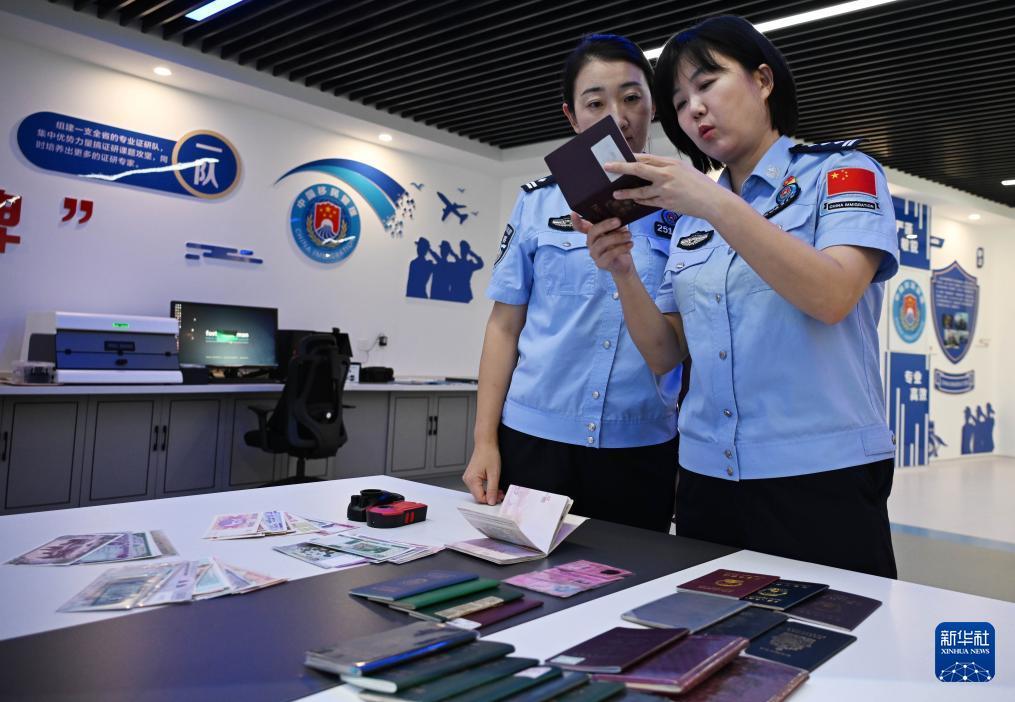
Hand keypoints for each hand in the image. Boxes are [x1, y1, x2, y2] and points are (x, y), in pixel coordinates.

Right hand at [462, 443, 503, 504]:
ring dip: (489, 492)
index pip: (480, 498)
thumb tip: (491, 501)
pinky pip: (478, 486)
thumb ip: (492, 489)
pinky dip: (486, 488)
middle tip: (501, 494)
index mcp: (471, 480)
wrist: (486, 444)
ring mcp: (469, 478)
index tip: (499, 498)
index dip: (490, 500)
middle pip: (478, 496)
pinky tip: (493, 485)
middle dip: (490, 497)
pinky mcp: (472, 476)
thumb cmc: (489, 454)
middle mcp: (468, 480)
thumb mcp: (494, 474)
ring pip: (479, 491)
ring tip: (498, 490)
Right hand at [571, 212, 635, 277]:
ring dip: (617, 237)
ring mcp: (594, 254)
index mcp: (593, 233)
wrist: (625, 263)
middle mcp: (591, 243)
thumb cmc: (620, 245)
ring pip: (602, 243)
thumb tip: (617, 217)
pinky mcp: (601, 263)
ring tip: (628, 235)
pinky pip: (609, 254)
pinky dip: (621, 248)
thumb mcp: (618, 231)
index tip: (573, 213)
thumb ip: (615, 224)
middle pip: (592, 232)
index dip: (576, 221)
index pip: (580, 227)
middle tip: (618, 221)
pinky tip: (629, 244)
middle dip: (606, 225)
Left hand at [605, 153, 719, 219]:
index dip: (630, 156)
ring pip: (640, 190)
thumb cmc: (699, 184)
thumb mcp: (683, 169)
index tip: (618, 155)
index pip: (646, 157)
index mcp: (671, 163)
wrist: (711, 200)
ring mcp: (665, 190)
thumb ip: (666, 168)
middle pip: (638, 169)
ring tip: (614, 193)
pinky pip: (648, 202)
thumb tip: (648, 167)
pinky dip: (640, 201)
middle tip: (607, 167)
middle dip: (621, 167)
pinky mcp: (666, 203)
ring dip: (626, 192)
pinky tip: (633, 201)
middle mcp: (666, 174)